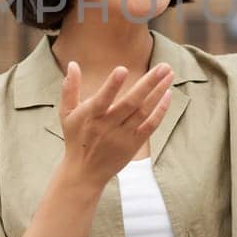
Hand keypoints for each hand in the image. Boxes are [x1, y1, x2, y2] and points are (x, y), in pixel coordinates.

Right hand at [57, 62, 173, 185]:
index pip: (102, 99)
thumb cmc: (76, 138)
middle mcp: (108, 126)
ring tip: (169, 74)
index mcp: (91, 116)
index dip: (112, 85)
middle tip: (163, 66)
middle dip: (149, 83)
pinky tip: (168, 94)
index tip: (123, 69)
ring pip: (144, 111)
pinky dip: (160, 111)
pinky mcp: (134, 144)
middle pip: (131, 102)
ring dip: (158, 92)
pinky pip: (150, 126)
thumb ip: (70, 88)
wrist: (84, 172)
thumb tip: (73, 63)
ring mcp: (123, 136)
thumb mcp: (67, 113)